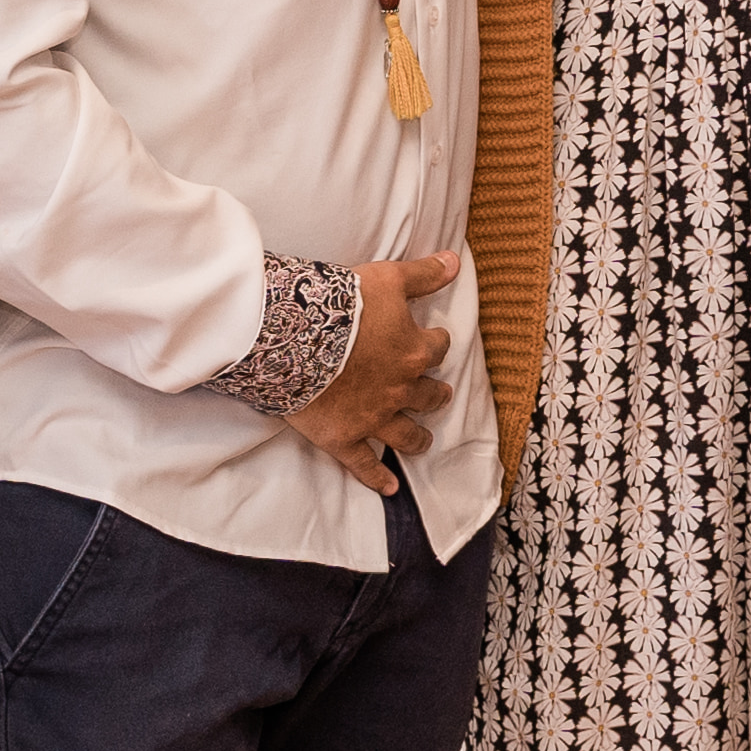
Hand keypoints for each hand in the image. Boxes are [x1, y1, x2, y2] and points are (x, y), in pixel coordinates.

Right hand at [281, 251, 463, 487]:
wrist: (294, 337)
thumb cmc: (342, 304)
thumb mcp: (387, 278)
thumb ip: (424, 274)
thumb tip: (455, 261)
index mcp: (412, 352)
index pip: (436, 348)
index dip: (435, 344)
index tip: (433, 341)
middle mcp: (400, 389)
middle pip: (427, 395)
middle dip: (434, 394)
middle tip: (439, 395)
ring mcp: (373, 417)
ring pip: (406, 434)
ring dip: (417, 437)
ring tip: (423, 441)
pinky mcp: (344, 438)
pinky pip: (364, 464)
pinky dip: (377, 478)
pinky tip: (390, 489)